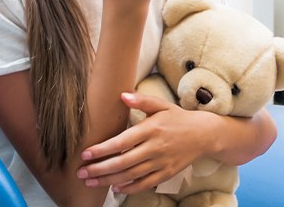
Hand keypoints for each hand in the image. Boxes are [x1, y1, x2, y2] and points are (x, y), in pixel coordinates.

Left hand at [77, 92, 212, 192]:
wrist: (203, 134)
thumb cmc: (178, 118)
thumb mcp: (161, 105)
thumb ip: (141, 100)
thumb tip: (122, 95)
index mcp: (151, 128)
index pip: (122, 142)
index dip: (102, 149)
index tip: (85, 154)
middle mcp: (154, 147)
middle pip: (122, 162)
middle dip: (99, 169)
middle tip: (81, 173)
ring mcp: (160, 162)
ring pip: (130, 175)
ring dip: (108, 180)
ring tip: (91, 182)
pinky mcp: (166, 173)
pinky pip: (144, 184)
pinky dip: (129, 188)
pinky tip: (116, 189)